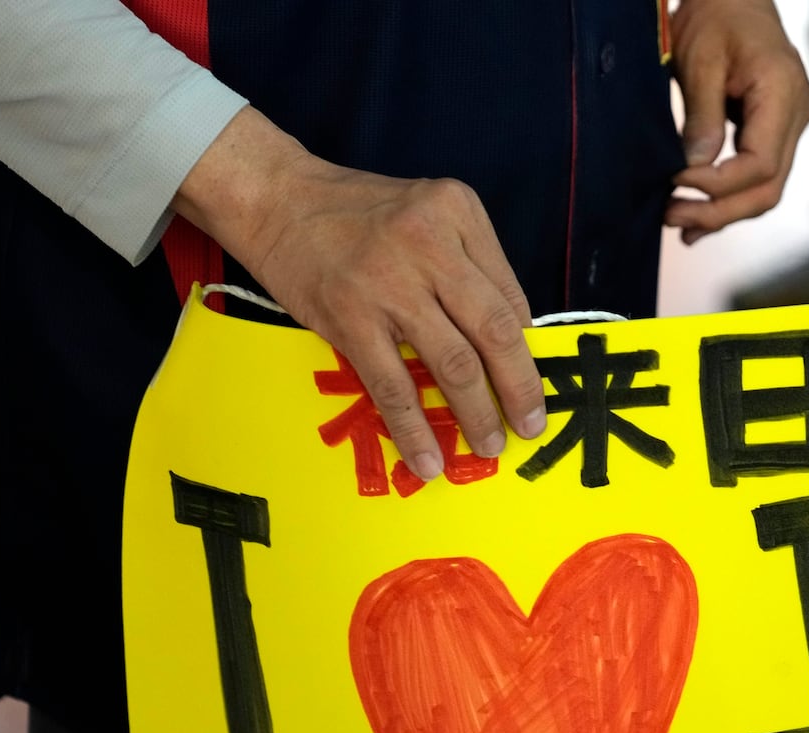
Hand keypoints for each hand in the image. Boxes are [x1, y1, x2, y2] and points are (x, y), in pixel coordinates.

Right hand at [172, 107, 546, 481]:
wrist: (276, 199)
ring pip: (452, 364)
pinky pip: (394, 386)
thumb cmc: (355, 213)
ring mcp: (389, 283)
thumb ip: (467, 263)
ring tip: (489, 444)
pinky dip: (415, 429)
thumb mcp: (426, 212)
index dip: (526, 350)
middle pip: (493, 331)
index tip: (532, 386)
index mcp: (457, 211)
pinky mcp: (351, 318)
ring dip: (477, 415)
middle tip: (531, 425)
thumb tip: (507, 338)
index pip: (509, 295)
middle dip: (519, 389)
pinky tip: (428, 457)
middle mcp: (430, 243)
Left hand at [665, 0, 808, 244]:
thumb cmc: (717, 17)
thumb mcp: (700, 59)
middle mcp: (798, 115)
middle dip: (718, 212)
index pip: (759, 164)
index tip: (674, 179)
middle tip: (670, 215)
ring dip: (721, 214)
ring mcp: (791, 126)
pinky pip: (757, 179)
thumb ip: (702, 115)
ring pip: (764, 191)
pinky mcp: (776, 133)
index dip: (716, 185)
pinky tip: (696, 221)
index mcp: (783, 93)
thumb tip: (695, 168)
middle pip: (767, 188)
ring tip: (677, 221)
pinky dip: (727, 201)